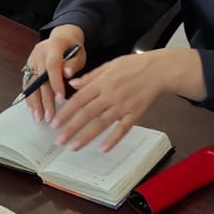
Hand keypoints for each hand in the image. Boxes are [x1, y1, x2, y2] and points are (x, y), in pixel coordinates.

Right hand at [23, 26, 85, 122]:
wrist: (62, 38)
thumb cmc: (73, 48)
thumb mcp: (78, 53)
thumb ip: (73, 64)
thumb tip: (68, 74)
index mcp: (53, 47)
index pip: (52, 65)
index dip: (56, 82)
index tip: (61, 98)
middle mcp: (39, 53)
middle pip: (40, 78)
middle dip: (44, 99)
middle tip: (49, 116)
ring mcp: (31, 59)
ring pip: (30, 83)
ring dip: (34, 102)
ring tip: (38, 117)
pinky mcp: (28, 66)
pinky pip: (26, 83)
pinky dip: (29, 97)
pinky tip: (32, 109)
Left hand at [50, 50, 169, 152]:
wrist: (159, 70)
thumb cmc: (134, 65)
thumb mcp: (110, 65)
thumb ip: (91, 76)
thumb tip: (73, 84)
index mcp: (102, 83)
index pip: (79, 99)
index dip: (66, 112)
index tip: (55, 123)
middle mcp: (110, 96)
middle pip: (87, 114)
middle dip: (71, 128)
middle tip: (59, 140)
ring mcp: (123, 106)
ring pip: (102, 123)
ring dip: (87, 136)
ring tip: (74, 147)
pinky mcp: (135, 114)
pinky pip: (123, 129)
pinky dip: (113, 139)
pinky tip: (103, 149)